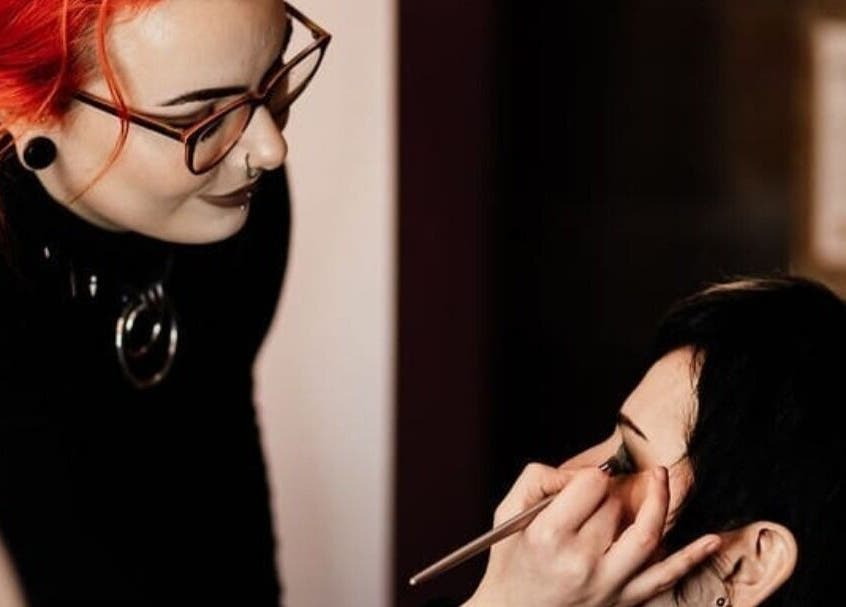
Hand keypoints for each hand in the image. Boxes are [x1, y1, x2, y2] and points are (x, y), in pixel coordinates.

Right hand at [463, 463, 719, 606]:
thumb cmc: (509, 562)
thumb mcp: (507, 513)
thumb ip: (538, 480)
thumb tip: (579, 473)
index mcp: (550, 536)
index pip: (591, 487)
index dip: (590, 477)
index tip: (584, 482)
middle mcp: (581, 561)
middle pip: (616, 508)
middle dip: (615, 491)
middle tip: (607, 490)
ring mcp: (607, 585)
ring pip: (647, 535)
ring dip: (660, 503)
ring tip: (661, 480)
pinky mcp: (623, 601)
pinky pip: (665, 578)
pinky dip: (691, 558)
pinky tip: (711, 539)